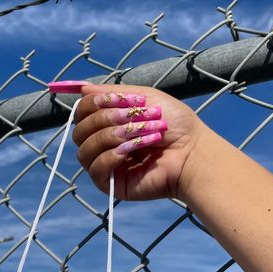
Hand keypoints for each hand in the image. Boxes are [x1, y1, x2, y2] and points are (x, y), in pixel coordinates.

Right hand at [73, 84, 204, 200]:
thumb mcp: (143, 98)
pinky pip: (95, 168)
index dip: (92, 104)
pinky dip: (111, 156)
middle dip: (105, 119)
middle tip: (132, 117)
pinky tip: (132, 153)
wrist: (192, 152)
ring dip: (111, 137)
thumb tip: (82, 88)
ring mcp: (105, 165)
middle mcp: (103, 144)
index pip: (82, 113)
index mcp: (108, 124)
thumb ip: (113, 92)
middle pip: (80, 131)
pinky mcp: (110, 183)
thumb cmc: (174, 125)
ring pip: (85, 149)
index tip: (116, 100)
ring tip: (138, 135)